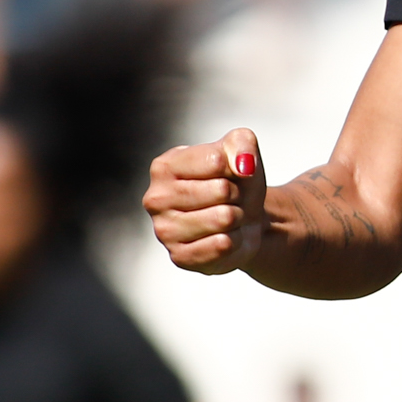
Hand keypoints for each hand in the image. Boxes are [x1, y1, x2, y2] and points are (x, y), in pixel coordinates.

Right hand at [145, 127, 266, 273]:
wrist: (245, 221)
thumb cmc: (236, 183)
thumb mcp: (242, 150)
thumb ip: (242, 143)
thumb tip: (243, 165)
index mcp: (164, 166)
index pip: (216, 160)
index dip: (236, 167)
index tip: (229, 174)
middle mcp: (156, 198)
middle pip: (222, 190)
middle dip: (238, 194)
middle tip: (230, 199)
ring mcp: (164, 230)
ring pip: (224, 218)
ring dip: (237, 218)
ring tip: (228, 217)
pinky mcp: (180, 257)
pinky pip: (222, 246)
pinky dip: (235, 241)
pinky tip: (225, 237)